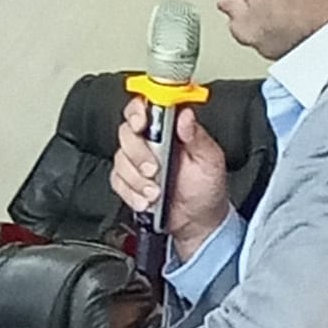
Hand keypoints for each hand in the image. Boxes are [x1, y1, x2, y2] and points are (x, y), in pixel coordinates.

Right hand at [110, 98, 229, 261]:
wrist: (198, 220)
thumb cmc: (206, 187)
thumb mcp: (210, 159)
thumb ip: (197, 136)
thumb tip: (186, 115)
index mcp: (170, 129)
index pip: (145, 107)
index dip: (138, 111)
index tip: (142, 123)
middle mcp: (151, 141)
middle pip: (127, 132)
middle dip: (138, 153)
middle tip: (154, 169)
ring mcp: (137, 162)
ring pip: (120, 159)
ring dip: (136, 179)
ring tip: (156, 191)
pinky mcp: (128, 181)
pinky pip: (117, 181)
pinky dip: (131, 193)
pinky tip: (146, 200)